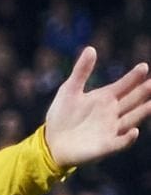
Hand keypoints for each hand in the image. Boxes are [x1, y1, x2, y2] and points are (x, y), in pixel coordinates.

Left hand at [45, 46, 150, 167]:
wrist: (52, 142)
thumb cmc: (61, 115)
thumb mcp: (69, 90)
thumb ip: (81, 71)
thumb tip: (91, 49)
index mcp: (104, 97)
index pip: (124, 85)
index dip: (134, 77)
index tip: (143, 67)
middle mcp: (111, 112)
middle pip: (132, 100)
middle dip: (143, 92)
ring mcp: (110, 129)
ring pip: (131, 118)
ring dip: (143, 111)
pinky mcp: (105, 146)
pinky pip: (120, 142)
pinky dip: (127, 138)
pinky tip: (134, 132)